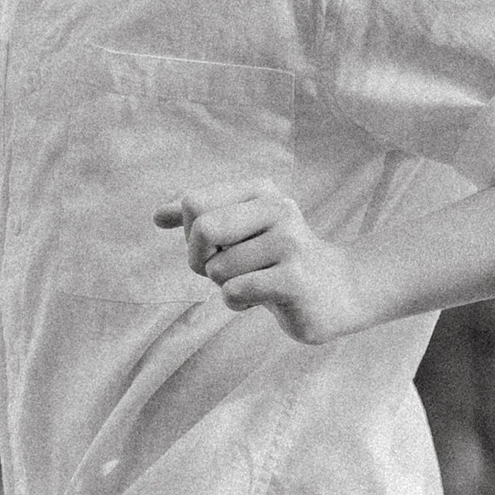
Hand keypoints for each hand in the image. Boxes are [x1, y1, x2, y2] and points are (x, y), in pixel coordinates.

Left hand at [158, 189, 369, 344]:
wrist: (338, 291)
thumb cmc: (277, 261)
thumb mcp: (241, 232)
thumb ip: (200, 218)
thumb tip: (157, 215)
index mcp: (261, 191)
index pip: (194, 202)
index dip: (190, 232)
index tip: (211, 247)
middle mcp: (278, 209)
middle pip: (203, 227)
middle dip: (199, 259)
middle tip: (218, 271)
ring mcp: (290, 243)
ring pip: (219, 269)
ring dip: (225, 286)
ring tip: (253, 284)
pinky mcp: (294, 280)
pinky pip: (236, 292)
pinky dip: (236, 302)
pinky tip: (258, 300)